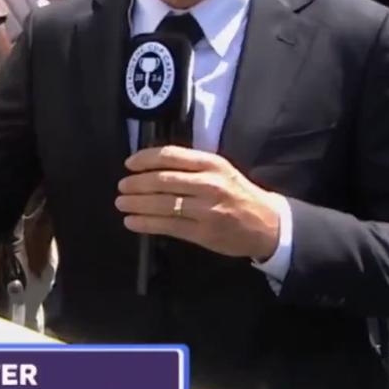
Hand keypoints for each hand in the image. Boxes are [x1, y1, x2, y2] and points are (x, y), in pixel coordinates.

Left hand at [116, 146, 281, 260]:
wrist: (267, 223)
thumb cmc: (238, 193)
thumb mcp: (220, 170)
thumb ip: (191, 166)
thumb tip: (151, 165)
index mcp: (212, 163)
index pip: (171, 156)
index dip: (145, 159)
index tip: (129, 163)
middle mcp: (209, 184)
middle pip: (163, 180)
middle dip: (137, 183)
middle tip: (121, 186)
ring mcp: (206, 209)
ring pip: (163, 204)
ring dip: (136, 204)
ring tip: (121, 203)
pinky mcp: (203, 232)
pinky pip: (168, 226)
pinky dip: (146, 223)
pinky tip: (132, 222)